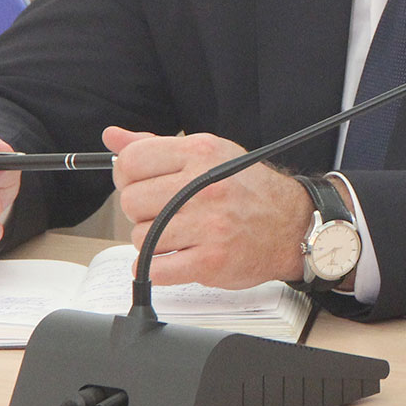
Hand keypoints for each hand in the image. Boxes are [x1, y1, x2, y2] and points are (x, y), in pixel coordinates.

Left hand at [106, 126, 313, 289]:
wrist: (292, 226)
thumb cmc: (249, 190)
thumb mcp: (209, 154)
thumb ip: (156, 146)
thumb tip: (113, 137)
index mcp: (202, 152)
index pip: (132, 161)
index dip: (128, 177)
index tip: (142, 184)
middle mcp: (204, 185)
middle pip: (131, 201)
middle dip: (142, 211)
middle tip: (166, 212)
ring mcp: (208, 224)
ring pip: (140, 237)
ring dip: (152, 241)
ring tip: (178, 234)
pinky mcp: (209, 260)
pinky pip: (154, 268)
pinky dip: (157, 267)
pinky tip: (175, 257)